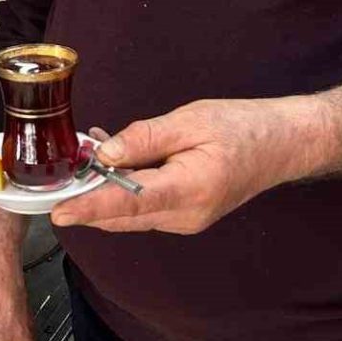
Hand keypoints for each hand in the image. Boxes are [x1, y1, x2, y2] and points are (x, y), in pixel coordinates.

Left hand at [51, 97, 321, 233]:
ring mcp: (186, 220)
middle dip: (87, 196)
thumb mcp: (191, 120)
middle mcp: (185, 215)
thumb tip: (105, 154)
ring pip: (130, 213)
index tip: (58, 213)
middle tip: (60, 169)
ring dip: (104, 190)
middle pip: (122, 214)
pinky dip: (123, 189)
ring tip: (87, 153)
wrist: (283, 145)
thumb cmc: (243, 127)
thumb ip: (145, 138)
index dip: (89, 207)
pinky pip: (144, 207)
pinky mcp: (186, 215)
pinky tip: (113, 158)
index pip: (128, 203)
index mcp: (189, 189)